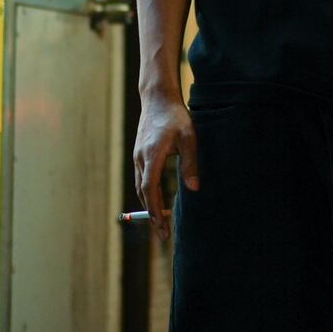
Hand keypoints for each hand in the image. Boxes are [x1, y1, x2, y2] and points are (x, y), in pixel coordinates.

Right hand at [134, 93, 199, 242]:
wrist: (157, 99)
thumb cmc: (176, 117)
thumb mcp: (189, 139)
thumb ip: (190, 164)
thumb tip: (194, 189)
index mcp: (152, 156)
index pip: (150, 190)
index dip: (155, 211)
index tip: (161, 227)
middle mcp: (141, 158)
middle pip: (143, 193)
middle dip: (151, 214)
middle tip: (163, 232)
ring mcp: (137, 156)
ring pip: (140, 186)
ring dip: (149, 204)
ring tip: (161, 219)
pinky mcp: (139, 153)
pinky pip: (141, 178)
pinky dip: (147, 192)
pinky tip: (156, 198)